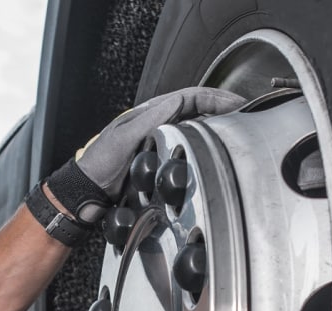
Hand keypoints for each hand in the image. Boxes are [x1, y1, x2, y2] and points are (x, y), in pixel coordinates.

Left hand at [75, 87, 247, 201]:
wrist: (86, 193)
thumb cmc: (99, 165)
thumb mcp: (124, 137)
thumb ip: (151, 119)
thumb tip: (178, 101)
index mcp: (149, 114)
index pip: (189, 97)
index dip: (214, 98)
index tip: (236, 104)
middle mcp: (157, 125)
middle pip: (197, 110)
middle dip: (222, 109)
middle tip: (245, 115)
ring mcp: (160, 143)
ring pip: (196, 129)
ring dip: (217, 127)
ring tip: (237, 131)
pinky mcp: (160, 162)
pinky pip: (188, 150)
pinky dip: (206, 148)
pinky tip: (217, 155)